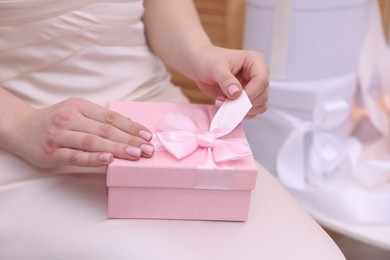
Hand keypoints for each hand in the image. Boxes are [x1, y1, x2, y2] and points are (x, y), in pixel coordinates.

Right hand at [16, 97, 153, 167]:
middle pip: (105, 130)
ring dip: (117, 148)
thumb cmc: (56, 121)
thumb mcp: (77, 112)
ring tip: (135, 155)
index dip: (131, 126)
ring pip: (93, 141)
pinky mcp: (51, 152)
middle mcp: (69, 118)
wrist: (21, 128)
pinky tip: (108, 160)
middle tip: (149, 150)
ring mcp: (59, 135)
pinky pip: (75, 155)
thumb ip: (99, 119)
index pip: (111, 117)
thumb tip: (130, 127)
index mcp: (79, 106)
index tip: (148, 136)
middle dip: (130, 140)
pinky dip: (93, 158)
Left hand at [190, 45, 268, 117]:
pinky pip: (252, 112)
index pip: (262, 81)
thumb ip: (226, 80)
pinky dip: (239, 113)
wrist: (200, 66)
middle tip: (225, 103)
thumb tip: (236, 93)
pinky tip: (226, 106)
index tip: (234, 99)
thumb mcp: (215, 68)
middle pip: (262, 96)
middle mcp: (259, 75)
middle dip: (244, 104)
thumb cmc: (208, 60)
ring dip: (242, 110)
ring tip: (224, 104)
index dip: (250, 93)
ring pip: (260, 106)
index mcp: (255, 61)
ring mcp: (255, 88)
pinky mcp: (248, 98)